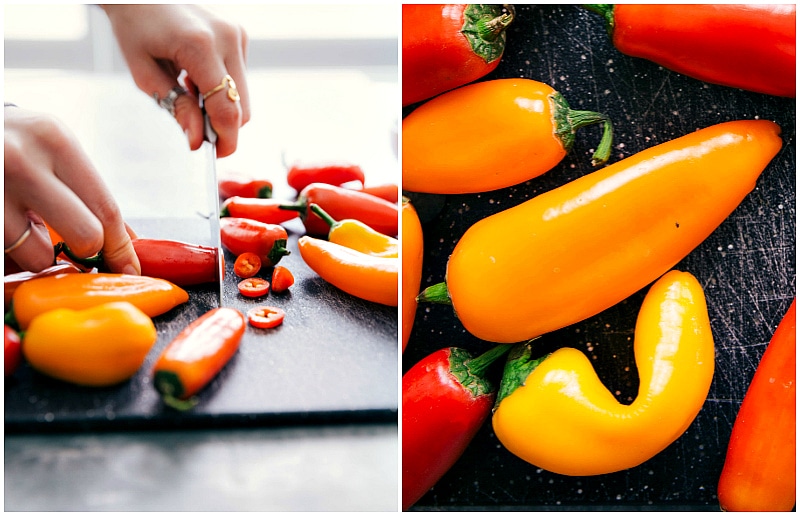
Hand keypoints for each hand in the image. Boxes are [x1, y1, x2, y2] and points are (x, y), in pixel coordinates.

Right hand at [4, 106, 139, 273]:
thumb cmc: (15, 144)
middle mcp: (22, 160)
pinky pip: (6, 255)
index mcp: (56, 141)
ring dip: (38, 253)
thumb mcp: (53, 151)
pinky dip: (11, 251)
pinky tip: (6, 223)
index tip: (128, 267)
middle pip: (85, 235)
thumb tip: (128, 244)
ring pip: (39, 256)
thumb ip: (88, 193)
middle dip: (85, 249)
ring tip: (24, 224)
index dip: (121, 246)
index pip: (105, 207)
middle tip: (73, 244)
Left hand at [101, 4, 249, 157]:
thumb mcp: (144, 73)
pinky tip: (196, 78)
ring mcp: (237, 34)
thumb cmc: (135, 28)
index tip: (216, 155)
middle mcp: (227, 37)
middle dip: (224, 126)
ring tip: (189, 94)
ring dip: (221, 106)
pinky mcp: (239, 35)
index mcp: (200, 45)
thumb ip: (176, 107)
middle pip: (242, 106)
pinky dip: (221, 89)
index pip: (226, 106)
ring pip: (243, 95)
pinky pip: (239, 78)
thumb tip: (197, 141)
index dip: (225, 138)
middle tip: (196, 131)